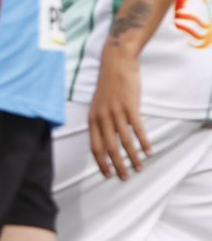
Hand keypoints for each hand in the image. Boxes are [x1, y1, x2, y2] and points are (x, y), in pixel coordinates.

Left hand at [89, 46, 151, 178]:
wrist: (115, 63)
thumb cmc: (108, 86)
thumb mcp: (98, 105)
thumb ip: (100, 122)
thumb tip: (105, 141)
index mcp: (92, 118)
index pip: (94, 146)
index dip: (101, 162)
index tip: (107, 175)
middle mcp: (102, 117)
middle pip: (109, 147)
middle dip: (117, 165)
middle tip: (125, 178)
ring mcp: (116, 111)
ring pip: (124, 141)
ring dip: (132, 157)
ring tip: (139, 167)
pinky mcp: (130, 106)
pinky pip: (137, 129)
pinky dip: (144, 142)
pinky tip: (149, 151)